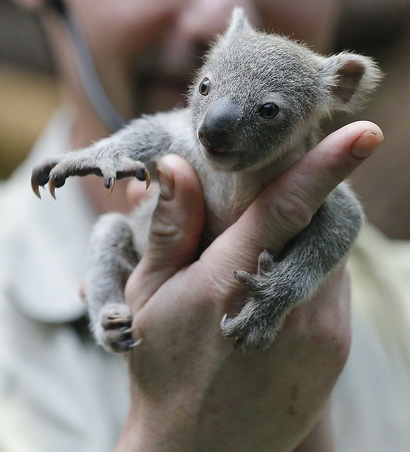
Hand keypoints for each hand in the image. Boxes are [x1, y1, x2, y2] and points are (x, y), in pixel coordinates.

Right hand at [116, 121, 382, 451]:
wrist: (200, 450)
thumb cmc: (163, 365)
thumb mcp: (148, 294)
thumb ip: (169, 226)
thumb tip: (175, 164)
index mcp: (230, 278)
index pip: (288, 206)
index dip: (328, 165)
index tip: (364, 133)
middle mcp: (287, 303)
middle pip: (322, 222)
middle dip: (314, 195)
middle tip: (284, 193)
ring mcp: (322, 330)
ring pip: (331, 252)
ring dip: (307, 236)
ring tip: (263, 257)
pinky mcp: (337, 350)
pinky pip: (335, 286)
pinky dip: (312, 270)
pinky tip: (275, 290)